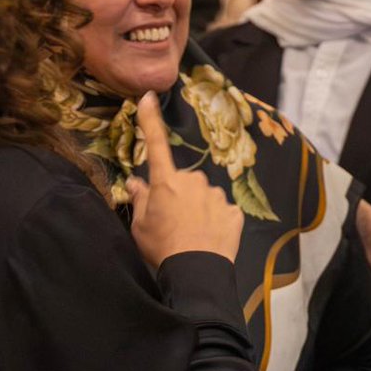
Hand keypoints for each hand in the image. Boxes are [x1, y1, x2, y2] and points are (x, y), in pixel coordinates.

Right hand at [127, 91, 243, 267]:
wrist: (196, 272)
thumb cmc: (162, 249)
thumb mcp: (140, 226)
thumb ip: (140, 199)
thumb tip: (136, 182)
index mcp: (166, 183)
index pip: (155, 145)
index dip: (150, 120)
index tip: (148, 98)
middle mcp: (193, 181)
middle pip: (184, 182)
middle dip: (179, 196)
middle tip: (173, 223)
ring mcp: (216, 195)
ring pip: (205, 196)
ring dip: (199, 210)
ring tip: (192, 235)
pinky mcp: (234, 211)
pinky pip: (223, 212)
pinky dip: (217, 222)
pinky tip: (210, 238)